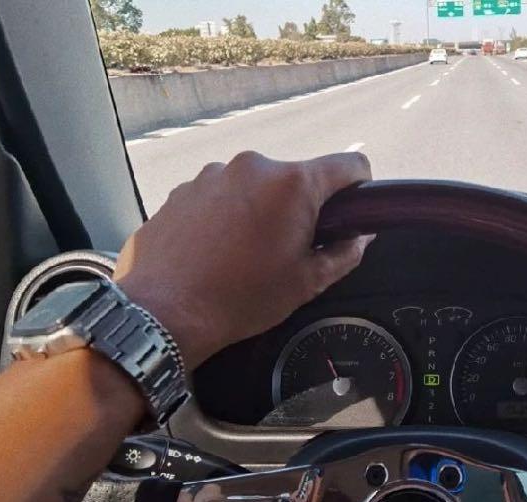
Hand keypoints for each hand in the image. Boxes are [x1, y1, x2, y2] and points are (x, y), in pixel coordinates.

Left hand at [114, 151, 372, 370]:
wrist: (166, 310)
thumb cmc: (241, 299)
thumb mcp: (306, 284)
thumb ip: (343, 255)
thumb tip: (359, 239)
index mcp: (292, 184)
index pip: (348, 165)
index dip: (360, 187)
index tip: (353, 210)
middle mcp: (253, 166)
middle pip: (295, 179)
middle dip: (300, 209)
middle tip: (291, 252)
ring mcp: (212, 174)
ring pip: (254, 188)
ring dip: (259, 214)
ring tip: (246, 258)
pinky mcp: (183, 190)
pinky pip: (219, 198)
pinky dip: (225, 220)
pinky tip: (217, 256)